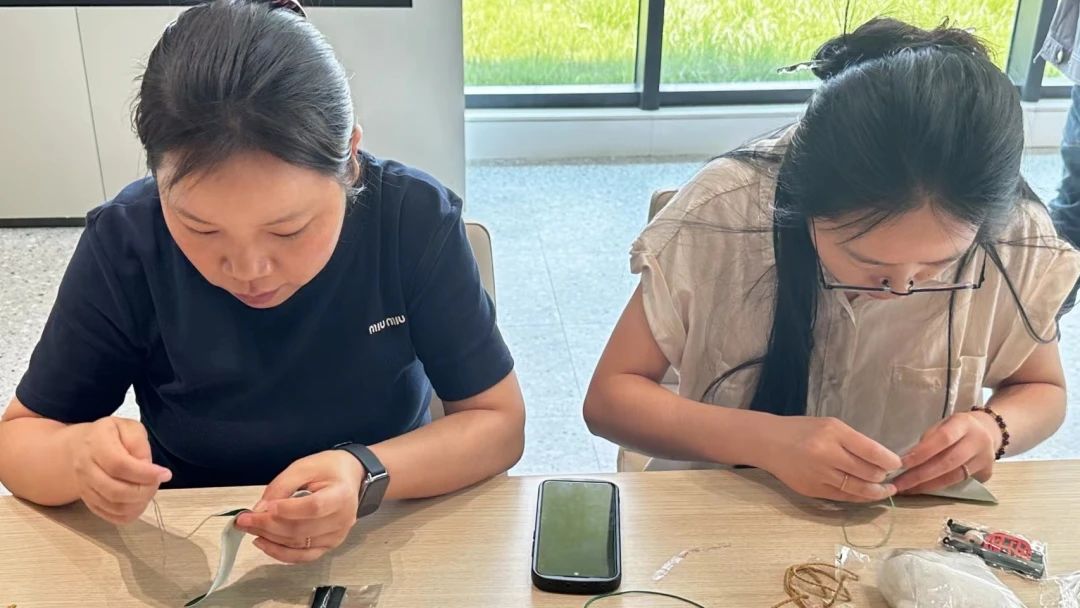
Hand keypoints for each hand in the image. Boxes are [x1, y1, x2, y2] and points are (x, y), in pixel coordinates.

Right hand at [69, 417, 171, 523]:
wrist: (80, 448)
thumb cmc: (110, 435)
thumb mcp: (128, 427)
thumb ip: (138, 444)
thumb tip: (146, 466)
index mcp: (96, 444)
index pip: (119, 465)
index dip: (145, 473)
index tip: (165, 473)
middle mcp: (85, 468)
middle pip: (116, 491)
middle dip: (144, 491)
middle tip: (158, 482)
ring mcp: (84, 488)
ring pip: (114, 506)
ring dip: (139, 503)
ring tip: (150, 489)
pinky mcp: (89, 502)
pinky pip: (112, 516)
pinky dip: (130, 513)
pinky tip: (139, 500)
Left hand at [235, 450, 364, 563]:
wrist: (351, 478)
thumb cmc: (329, 469)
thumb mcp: (306, 466)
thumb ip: (282, 485)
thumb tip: (260, 509)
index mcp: (341, 495)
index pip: (313, 507)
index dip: (287, 510)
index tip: (264, 507)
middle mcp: (342, 520)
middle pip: (300, 529)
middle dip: (267, 525)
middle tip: (243, 519)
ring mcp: (336, 536)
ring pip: (297, 544)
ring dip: (269, 538)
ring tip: (249, 527)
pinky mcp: (328, 546)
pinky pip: (301, 556)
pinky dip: (279, 553)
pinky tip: (263, 542)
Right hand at [761, 416, 901, 502]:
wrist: (769, 443)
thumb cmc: (802, 430)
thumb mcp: (830, 425)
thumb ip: (853, 441)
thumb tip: (881, 460)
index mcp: (833, 433)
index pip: (871, 450)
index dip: (889, 460)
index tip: (897, 463)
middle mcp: (826, 454)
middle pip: (868, 472)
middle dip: (883, 476)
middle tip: (890, 476)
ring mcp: (819, 475)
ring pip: (858, 489)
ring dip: (876, 491)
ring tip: (886, 490)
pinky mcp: (813, 490)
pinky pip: (843, 497)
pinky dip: (858, 496)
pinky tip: (866, 494)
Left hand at [892, 411, 998, 494]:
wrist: (988, 431)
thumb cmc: (956, 428)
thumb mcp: (943, 425)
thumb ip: (929, 439)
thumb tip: (906, 460)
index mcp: (964, 423)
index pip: (943, 439)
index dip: (922, 453)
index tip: (901, 464)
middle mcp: (978, 441)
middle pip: (948, 462)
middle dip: (920, 475)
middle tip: (899, 484)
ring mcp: (985, 459)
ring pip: (954, 477)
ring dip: (927, 485)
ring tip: (907, 489)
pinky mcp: (987, 473)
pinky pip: (960, 483)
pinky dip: (939, 487)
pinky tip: (923, 490)